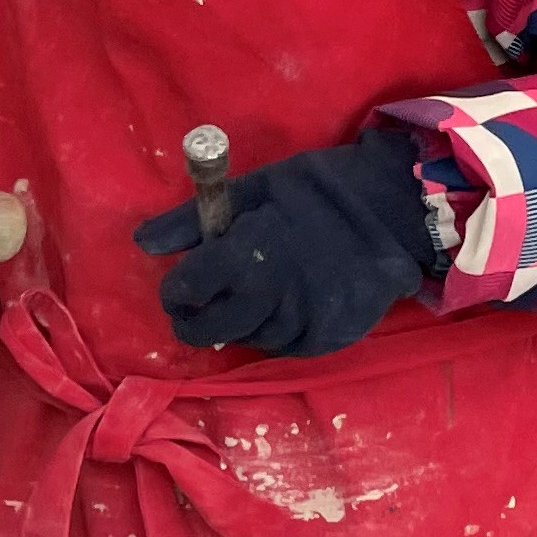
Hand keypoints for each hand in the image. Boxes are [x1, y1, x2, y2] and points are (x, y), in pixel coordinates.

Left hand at [134, 127, 444, 359]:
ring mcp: (303, 318)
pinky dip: (280, 334)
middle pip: (211, 329)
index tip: (181, 289)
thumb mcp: (251, 188)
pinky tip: (286, 311)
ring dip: (243, 326)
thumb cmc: (316, 192)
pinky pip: (289, 348)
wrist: (395, 209)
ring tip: (255, 301)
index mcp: (245, 253)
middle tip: (201, 311)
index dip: (176, 293)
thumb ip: (192, 218)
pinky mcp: (332, 335)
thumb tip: (141, 243)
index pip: (186, 291)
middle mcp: (271, 293)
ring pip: (251, 339)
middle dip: (197, 322)